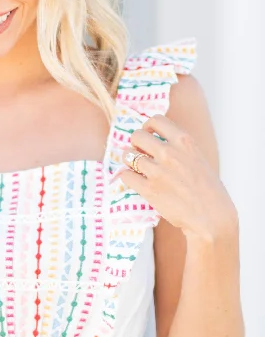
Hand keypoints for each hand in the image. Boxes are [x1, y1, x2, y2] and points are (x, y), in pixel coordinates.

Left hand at [118, 114, 237, 240]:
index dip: (147, 127)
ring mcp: (158, 171)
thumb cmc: (207, 190)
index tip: (148, 136)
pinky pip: (125, 175)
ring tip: (136, 169)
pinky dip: (127, 177)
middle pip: (137, 135)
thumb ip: (178, 148)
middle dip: (135, 143)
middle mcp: (170, 153)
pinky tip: (135, 181)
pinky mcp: (149, 189)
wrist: (211, 217)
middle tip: (139, 154)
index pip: (156, 120)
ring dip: (129, 161)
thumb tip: (154, 141)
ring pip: (128, 155)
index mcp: (184, 141)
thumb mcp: (197, 159)